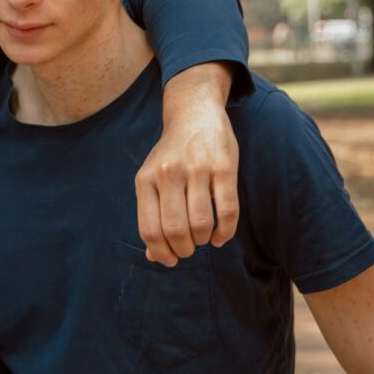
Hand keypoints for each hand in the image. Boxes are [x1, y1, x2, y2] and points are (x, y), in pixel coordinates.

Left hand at [136, 64, 238, 265]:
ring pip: (201, 224)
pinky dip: (225, 232)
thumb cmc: (171, 155)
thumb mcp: (151, 179)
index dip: (161, 252)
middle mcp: (168, 174)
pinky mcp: (224, 167)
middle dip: (184, 250)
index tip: (170, 259)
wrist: (194, 114)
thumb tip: (154, 257)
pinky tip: (221, 235)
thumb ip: (151, 215)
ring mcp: (196, 169)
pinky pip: (228, 211)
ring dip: (203, 241)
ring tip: (204, 239)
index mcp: (145, 179)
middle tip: (189, 249)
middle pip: (176, 230)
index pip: (149, 229)